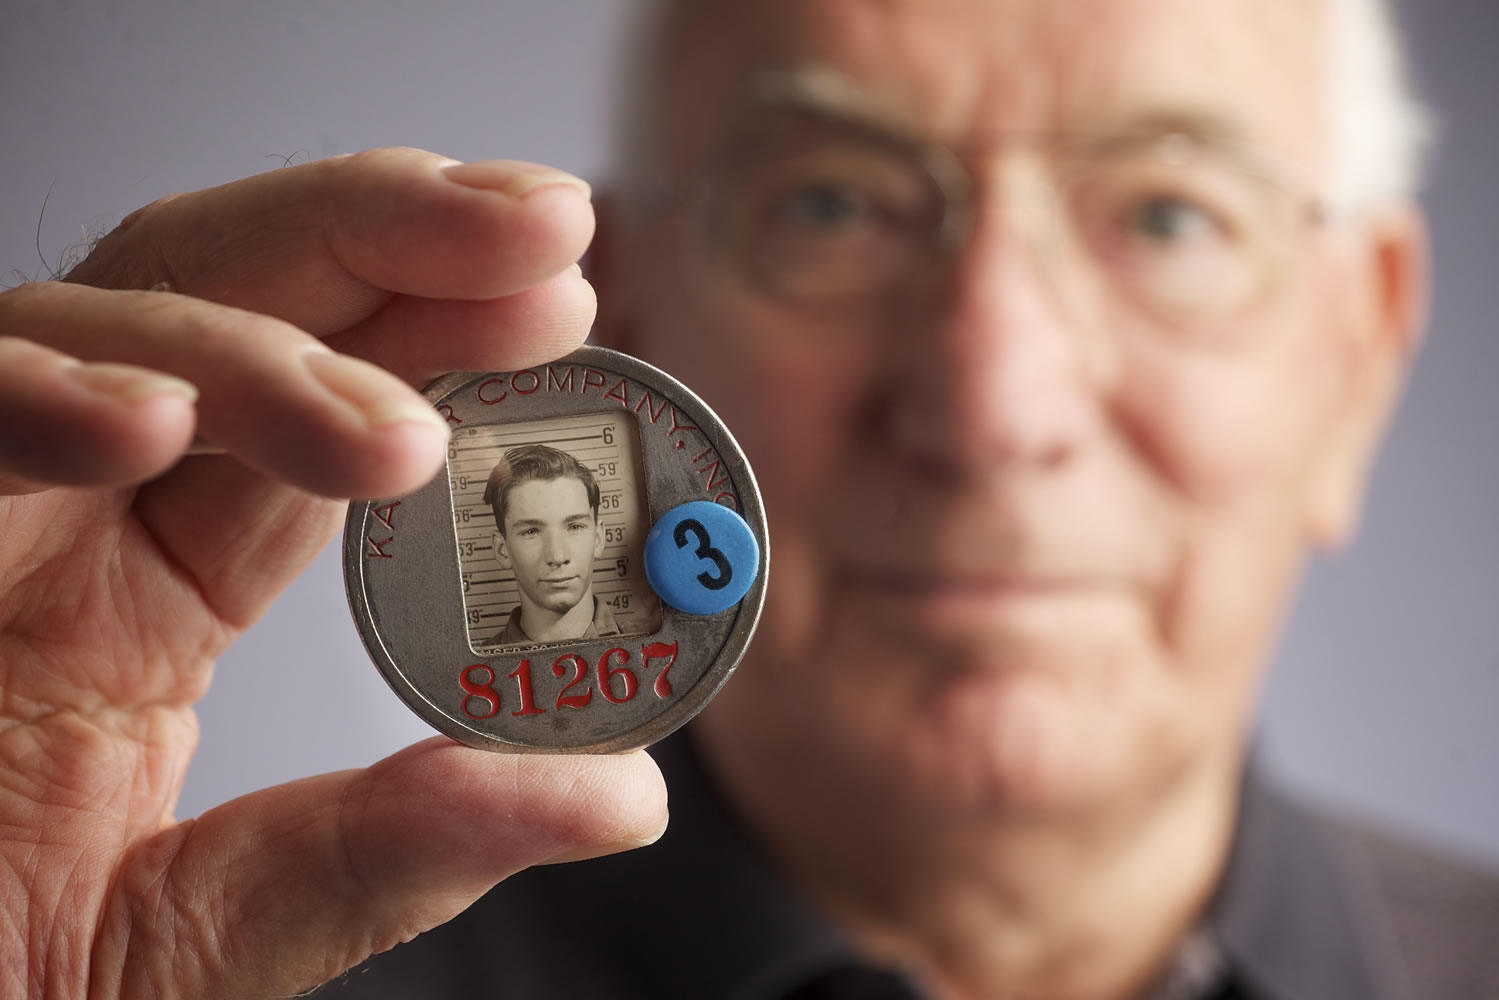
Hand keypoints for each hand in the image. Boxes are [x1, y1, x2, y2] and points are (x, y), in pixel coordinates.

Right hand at [0, 148, 667, 997]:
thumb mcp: (223, 926)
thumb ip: (404, 846)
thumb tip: (626, 792)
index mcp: (148, 599)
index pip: (313, 413)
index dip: (442, 335)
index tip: (566, 292)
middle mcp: (60, 525)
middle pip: (226, 301)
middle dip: (390, 240)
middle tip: (545, 231)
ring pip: (97, 323)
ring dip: (259, 349)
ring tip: (399, 430)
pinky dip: (35, 395)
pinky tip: (143, 423)